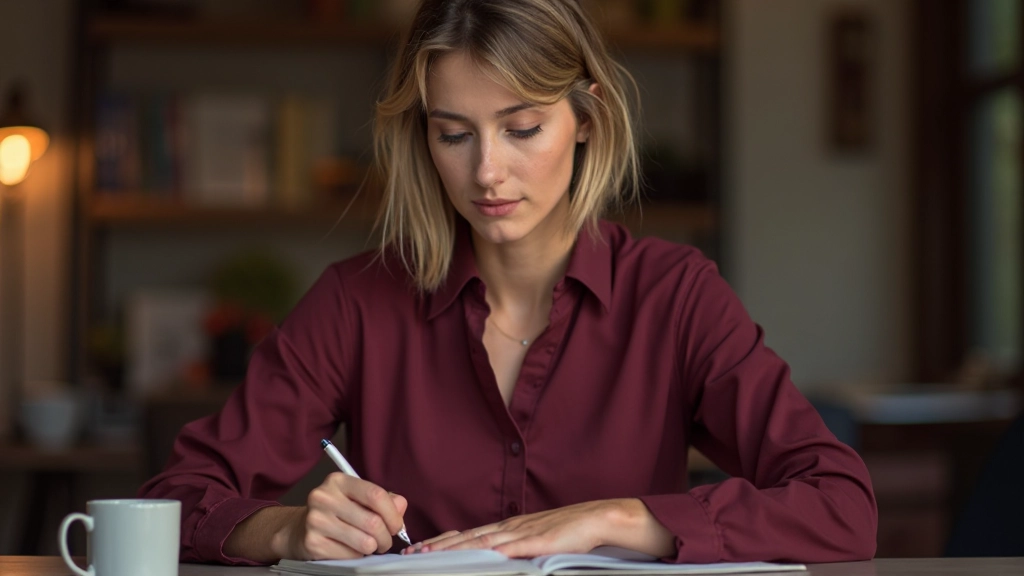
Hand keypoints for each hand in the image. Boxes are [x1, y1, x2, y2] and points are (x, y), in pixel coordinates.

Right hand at [274, 472, 407, 559]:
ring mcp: (316, 520)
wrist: (299, 529)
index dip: (393, 514)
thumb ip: (383, 500)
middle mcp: (324, 497)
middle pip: (372, 522)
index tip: (397, 525)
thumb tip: (401, 505)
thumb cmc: (336, 513)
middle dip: (386, 537)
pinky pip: (350, 555)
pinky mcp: (313, 542)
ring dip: (373, 547)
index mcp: (338, 481)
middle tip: (385, 541)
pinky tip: (349, 548)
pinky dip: (356, 555)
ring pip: (364, 541)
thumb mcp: (357, 499)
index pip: (375, 495)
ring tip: (368, 544)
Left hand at [403, 500, 622, 557]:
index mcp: (508, 528)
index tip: (420, 549)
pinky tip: (475, 557)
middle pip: (467, 538)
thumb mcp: (536, 540)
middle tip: (411, 553)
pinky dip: (490, 553)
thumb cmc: (568, 532)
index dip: (444, 542)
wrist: (595, 518)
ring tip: (430, 555)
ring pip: (481, 543)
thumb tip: (496, 560)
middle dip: (438, 546)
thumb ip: (516, 549)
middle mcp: (509, 528)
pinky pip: (509, 549)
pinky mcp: (537, 542)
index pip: (469, 536)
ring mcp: (522, 534)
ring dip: (453, 550)